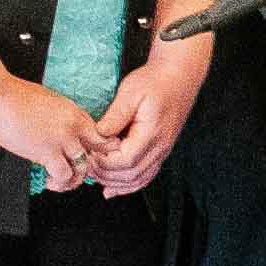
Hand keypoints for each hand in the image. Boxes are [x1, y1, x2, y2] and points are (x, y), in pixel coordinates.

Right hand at [0, 78, 112, 186]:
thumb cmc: (11, 97)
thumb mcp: (45, 102)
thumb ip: (57, 118)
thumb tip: (54, 131)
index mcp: (73, 111)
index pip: (97, 135)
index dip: (91, 150)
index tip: (81, 157)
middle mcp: (73, 126)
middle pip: (94, 153)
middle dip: (84, 166)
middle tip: (72, 172)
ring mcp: (63, 139)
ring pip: (82, 169)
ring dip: (73, 179)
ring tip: (60, 181)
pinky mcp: (47, 152)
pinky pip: (64, 175)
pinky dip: (59, 183)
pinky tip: (50, 182)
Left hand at [92, 37, 211, 194]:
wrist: (179, 76)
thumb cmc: (155, 81)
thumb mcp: (130, 92)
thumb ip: (114, 116)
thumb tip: (98, 136)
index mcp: (152, 133)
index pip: (125, 160)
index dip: (104, 162)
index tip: (88, 154)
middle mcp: (160, 147)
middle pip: (131, 174)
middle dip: (105, 174)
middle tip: (85, 165)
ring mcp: (162, 151)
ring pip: (139, 179)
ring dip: (115, 183)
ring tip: (95, 177)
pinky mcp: (161, 150)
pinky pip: (146, 176)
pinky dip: (129, 185)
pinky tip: (113, 188)